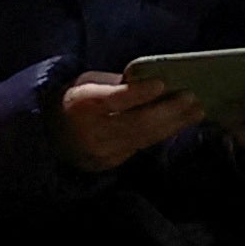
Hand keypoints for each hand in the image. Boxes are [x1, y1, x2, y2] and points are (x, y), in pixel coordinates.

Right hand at [57, 71, 202, 174]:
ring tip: (195, 112)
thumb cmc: (73, 100)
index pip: (115, 99)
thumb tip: (150, 82)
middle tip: (192, 99)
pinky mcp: (110, 163)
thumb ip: (114, 83)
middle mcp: (92, 130)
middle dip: (168, 111)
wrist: (49, 136)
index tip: (162, 83)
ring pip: (143, 138)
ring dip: (173, 125)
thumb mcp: (86, 82)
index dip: (139, 93)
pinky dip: (160, 135)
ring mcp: (102, 151)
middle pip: (136, 123)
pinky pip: (140, 148)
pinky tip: (178, 125)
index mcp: (82, 103)